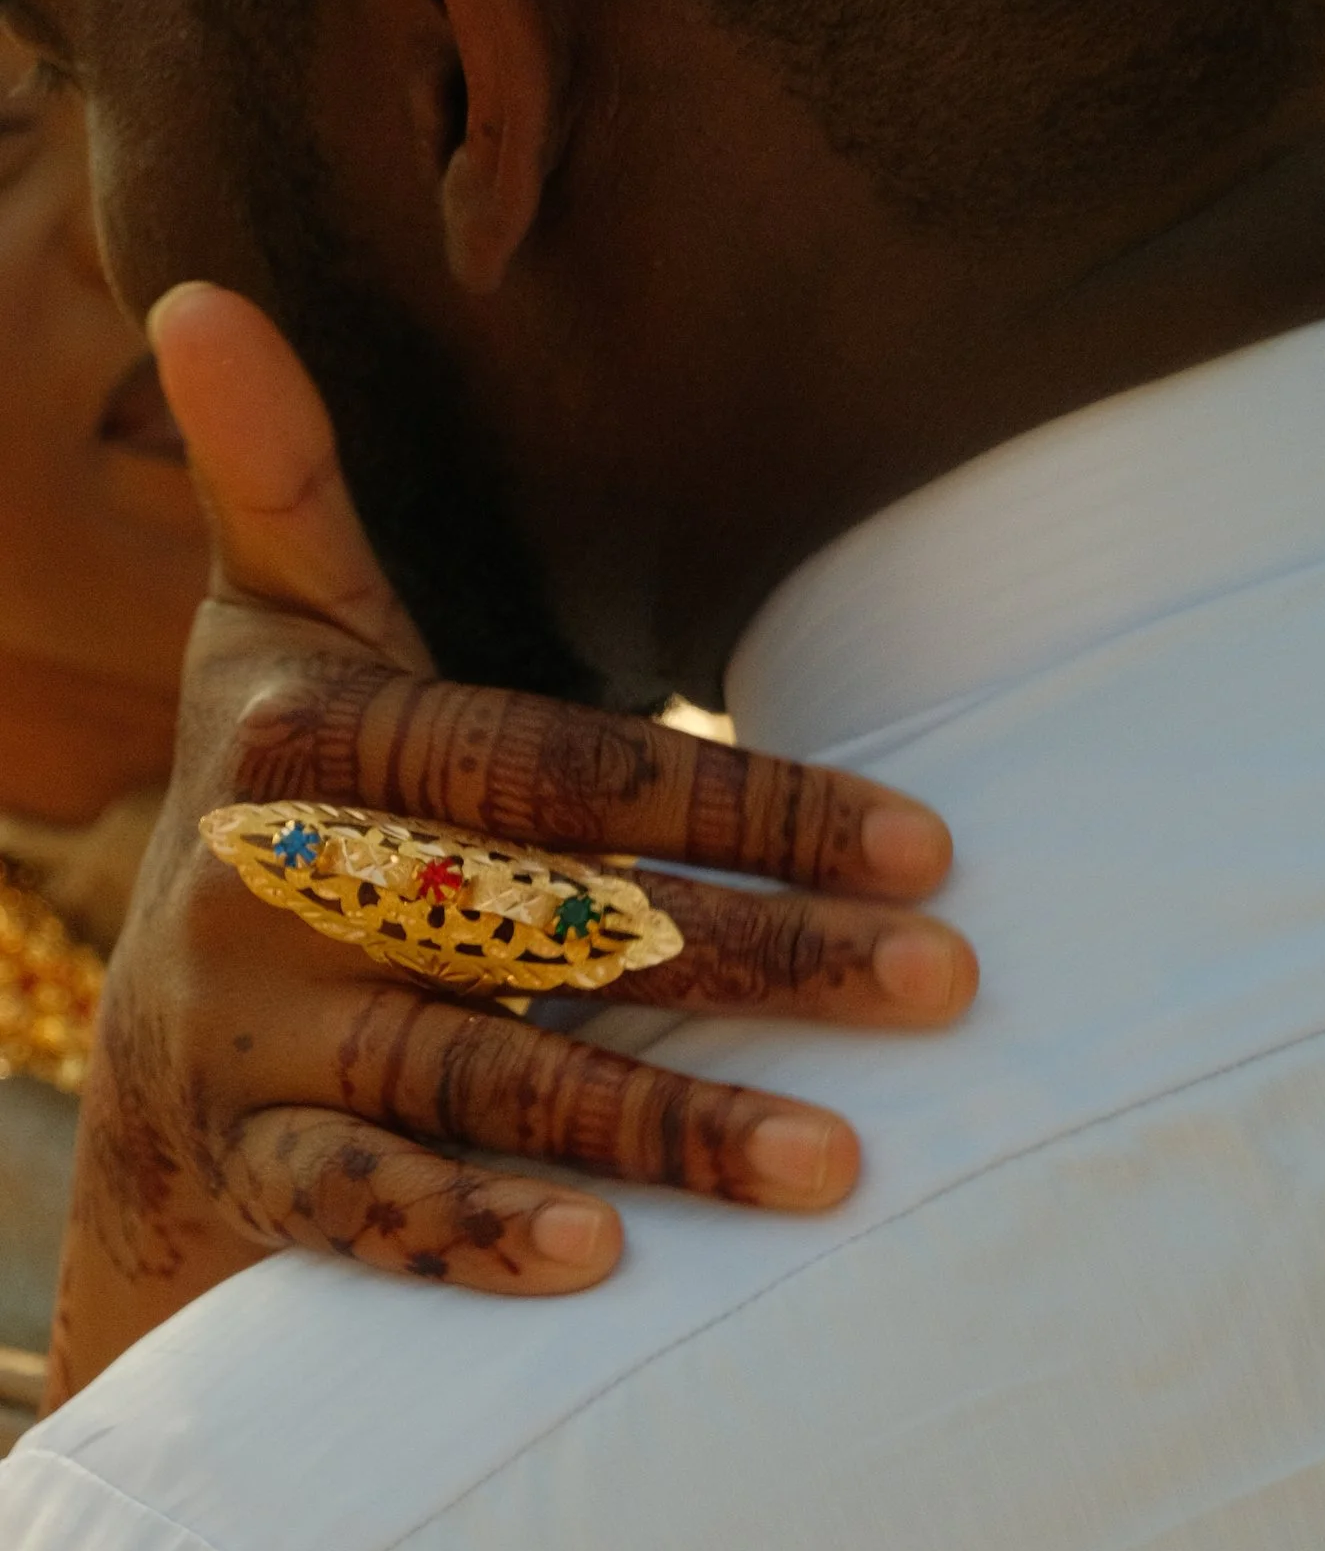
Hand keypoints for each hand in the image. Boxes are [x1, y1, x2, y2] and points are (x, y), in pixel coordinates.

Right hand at [46, 288, 975, 1405]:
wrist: (153, 1034)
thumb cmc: (281, 808)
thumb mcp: (276, 646)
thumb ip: (284, 493)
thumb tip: (203, 291)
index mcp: (306, 742)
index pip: (559, 767)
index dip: (745, 801)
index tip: (926, 843)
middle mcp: (271, 887)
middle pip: (551, 921)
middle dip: (755, 956)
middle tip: (946, 985)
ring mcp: (260, 1039)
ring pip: (479, 1078)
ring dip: (660, 1121)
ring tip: (840, 1164)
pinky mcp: (259, 1171)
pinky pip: (369, 1216)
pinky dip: (477, 1237)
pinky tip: (607, 1260)